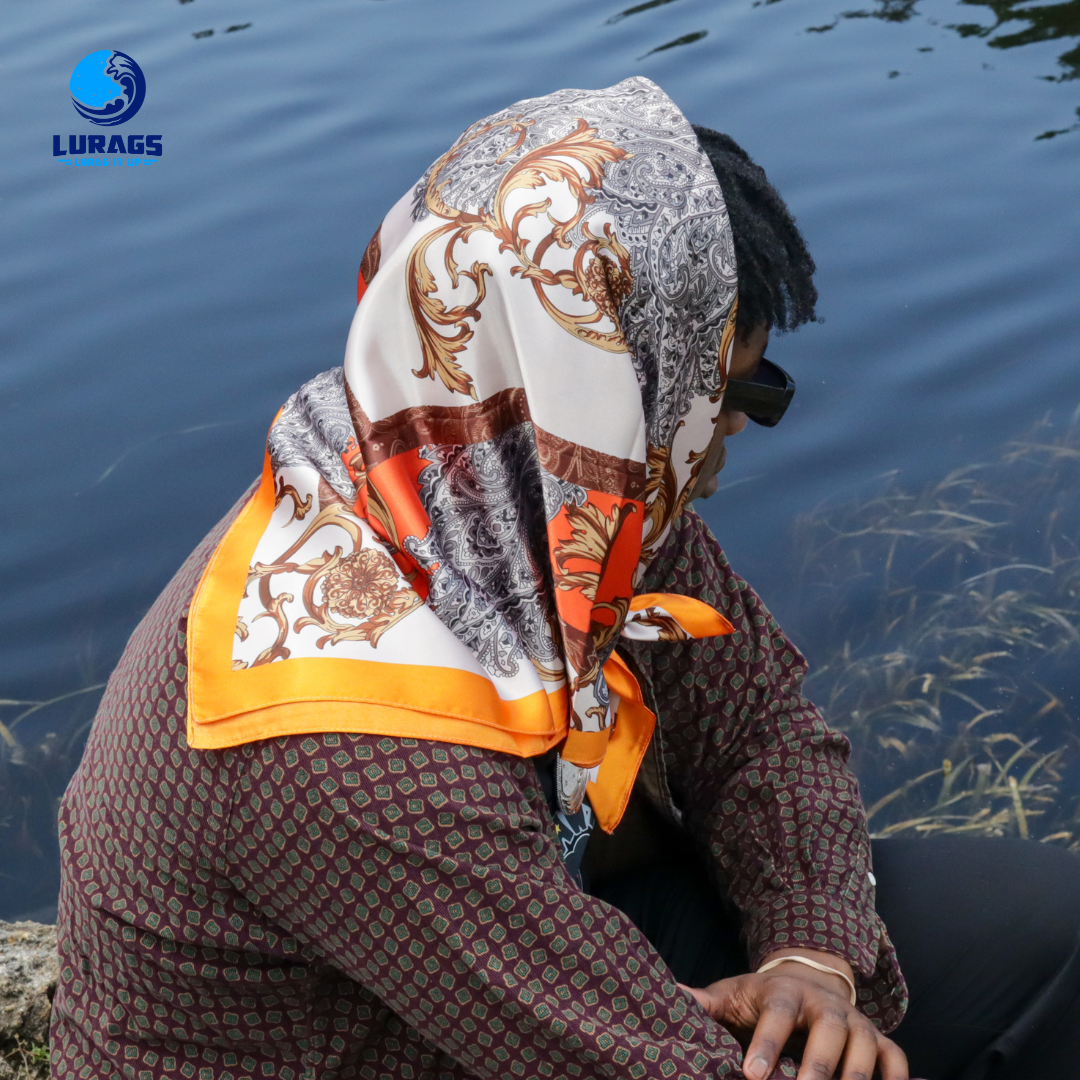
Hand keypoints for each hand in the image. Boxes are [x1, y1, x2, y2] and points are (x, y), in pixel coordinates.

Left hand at [681, 953, 909, 1079]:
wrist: (808, 977)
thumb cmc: (763, 997)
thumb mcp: (733, 994)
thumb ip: (704, 1003)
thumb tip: (667, 995)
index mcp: (786, 993)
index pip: (777, 1015)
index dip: (765, 1044)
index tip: (750, 1075)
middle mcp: (825, 1005)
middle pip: (829, 1030)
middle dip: (818, 1064)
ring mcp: (856, 1022)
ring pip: (864, 1045)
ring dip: (855, 1076)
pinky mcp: (880, 1040)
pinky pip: (896, 1061)